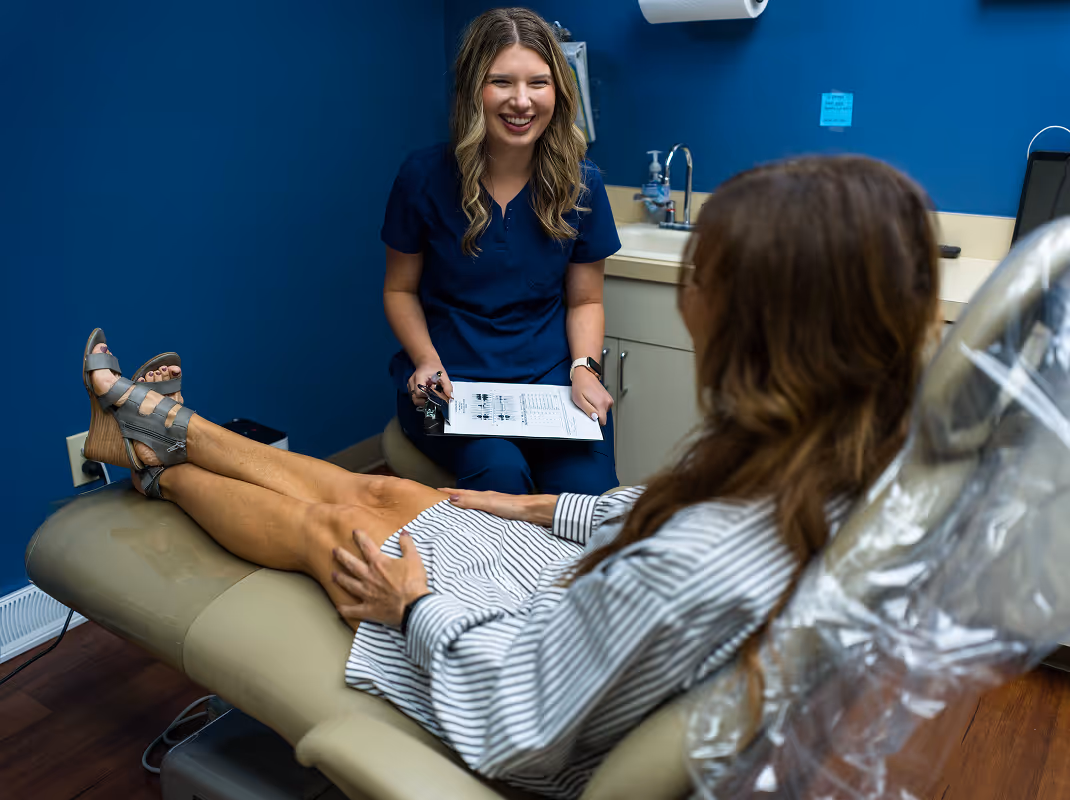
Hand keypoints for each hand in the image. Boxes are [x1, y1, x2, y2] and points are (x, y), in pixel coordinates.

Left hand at [332, 530, 428, 627]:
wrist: (413, 605)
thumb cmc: (414, 582)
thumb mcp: (414, 559)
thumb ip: (407, 545)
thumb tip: (403, 533)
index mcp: (379, 564)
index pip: (367, 546)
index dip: (360, 538)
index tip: (355, 532)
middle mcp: (369, 577)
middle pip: (352, 564)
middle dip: (342, 556)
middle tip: (335, 551)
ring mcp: (367, 593)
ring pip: (349, 584)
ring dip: (340, 579)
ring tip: (333, 575)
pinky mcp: (368, 609)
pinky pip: (353, 611)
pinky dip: (345, 610)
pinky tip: (338, 608)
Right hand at [407, 361, 452, 407]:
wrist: (427, 362)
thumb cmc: (434, 367)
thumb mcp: (443, 375)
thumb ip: (447, 386)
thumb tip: (450, 397)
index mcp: (419, 377)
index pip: (420, 392)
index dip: (428, 396)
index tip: (436, 396)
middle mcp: (412, 382)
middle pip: (415, 398)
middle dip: (425, 402)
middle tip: (434, 400)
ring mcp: (410, 386)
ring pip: (415, 399)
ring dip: (423, 401)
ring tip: (431, 396)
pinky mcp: (411, 388)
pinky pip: (415, 397)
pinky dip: (421, 399)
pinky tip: (427, 394)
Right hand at [443, 489, 557, 527]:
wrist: (535, 511)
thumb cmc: (514, 506)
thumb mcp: (489, 503)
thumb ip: (471, 501)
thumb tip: (451, 498)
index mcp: (484, 496)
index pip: (462, 493)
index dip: (450, 492)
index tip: (437, 490)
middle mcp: (489, 500)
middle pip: (468, 497)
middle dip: (455, 498)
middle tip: (442, 500)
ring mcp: (496, 507)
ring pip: (476, 505)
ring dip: (465, 506)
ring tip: (455, 510)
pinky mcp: (502, 516)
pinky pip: (484, 514)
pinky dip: (476, 515)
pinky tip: (477, 520)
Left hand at [571, 367, 612, 425]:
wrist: (585, 373)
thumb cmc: (580, 385)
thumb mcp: (579, 400)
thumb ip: (588, 410)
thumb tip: (595, 418)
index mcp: (601, 403)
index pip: (603, 421)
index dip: (595, 422)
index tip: (589, 418)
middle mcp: (607, 401)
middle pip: (603, 416)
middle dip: (595, 415)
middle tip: (587, 407)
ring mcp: (609, 399)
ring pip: (603, 412)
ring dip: (596, 410)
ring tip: (589, 401)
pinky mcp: (608, 397)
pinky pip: (604, 406)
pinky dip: (598, 405)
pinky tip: (592, 399)